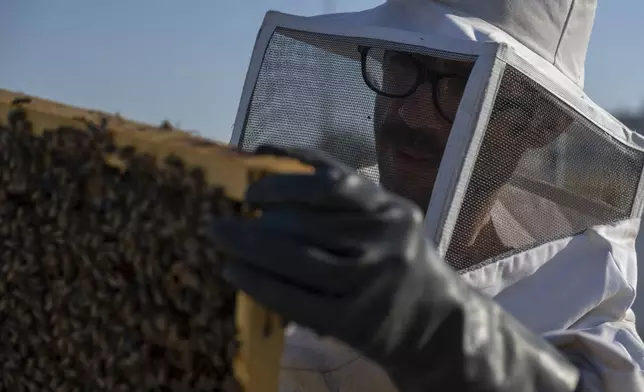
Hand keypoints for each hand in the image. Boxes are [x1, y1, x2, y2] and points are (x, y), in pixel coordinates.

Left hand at [212, 145, 579, 391]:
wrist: (436, 325)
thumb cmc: (401, 262)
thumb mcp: (386, 219)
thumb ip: (345, 195)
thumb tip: (276, 160)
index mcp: (392, 209)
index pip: (334, 182)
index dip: (286, 179)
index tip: (251, 183)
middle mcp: (386, 242)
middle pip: (308, 222)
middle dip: (257, 215)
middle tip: (220, 215)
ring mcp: (372, 283)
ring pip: (298, 259)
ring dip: (249, 247)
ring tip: (220, 239)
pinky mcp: (356, 322)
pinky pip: (297, 299)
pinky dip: (259, 284)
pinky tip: (235, 273)